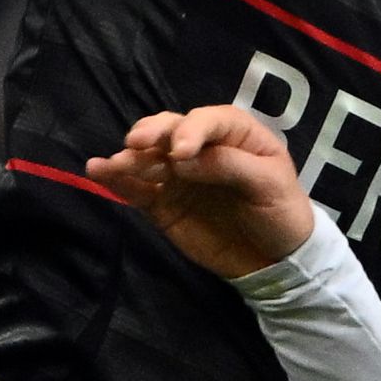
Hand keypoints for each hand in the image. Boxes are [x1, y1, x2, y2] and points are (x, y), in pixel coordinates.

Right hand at [91, 101, 319, 276]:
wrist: (276, 259)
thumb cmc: (282, 212)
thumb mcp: (269, 185)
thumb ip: (230, 166)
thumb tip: (183, 159)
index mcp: (234, 133)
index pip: (208, 121)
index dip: (191, 130)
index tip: (179, 152)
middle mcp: (200, 147)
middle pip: (170, 130)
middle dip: (152, 134)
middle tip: (137, 144)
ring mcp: (179, 175)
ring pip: (148, 158)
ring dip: (128, 158)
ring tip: (109, 164)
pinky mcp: (164, 204)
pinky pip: (138, 190)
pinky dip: (118, 182)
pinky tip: (98, 173)